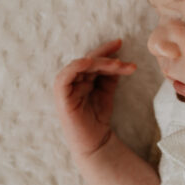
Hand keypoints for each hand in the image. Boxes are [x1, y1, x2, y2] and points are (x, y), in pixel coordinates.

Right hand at [53, 38, 136, 161]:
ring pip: (80, 66)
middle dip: (106, 55)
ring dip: (99, 62)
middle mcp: (72, 81)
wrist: (96, 142)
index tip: (120, 43)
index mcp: (82, 78)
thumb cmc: (99, 117)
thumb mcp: (107, 92)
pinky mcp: (61, 97)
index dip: (105, 51)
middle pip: (87, 60)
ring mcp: (66, 88)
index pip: (92, 60)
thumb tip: (117, 59)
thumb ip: (110, 76)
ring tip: (118, 64)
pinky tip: (90, 62)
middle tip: (122, 54)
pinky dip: (76, 67)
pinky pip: (65, 77)